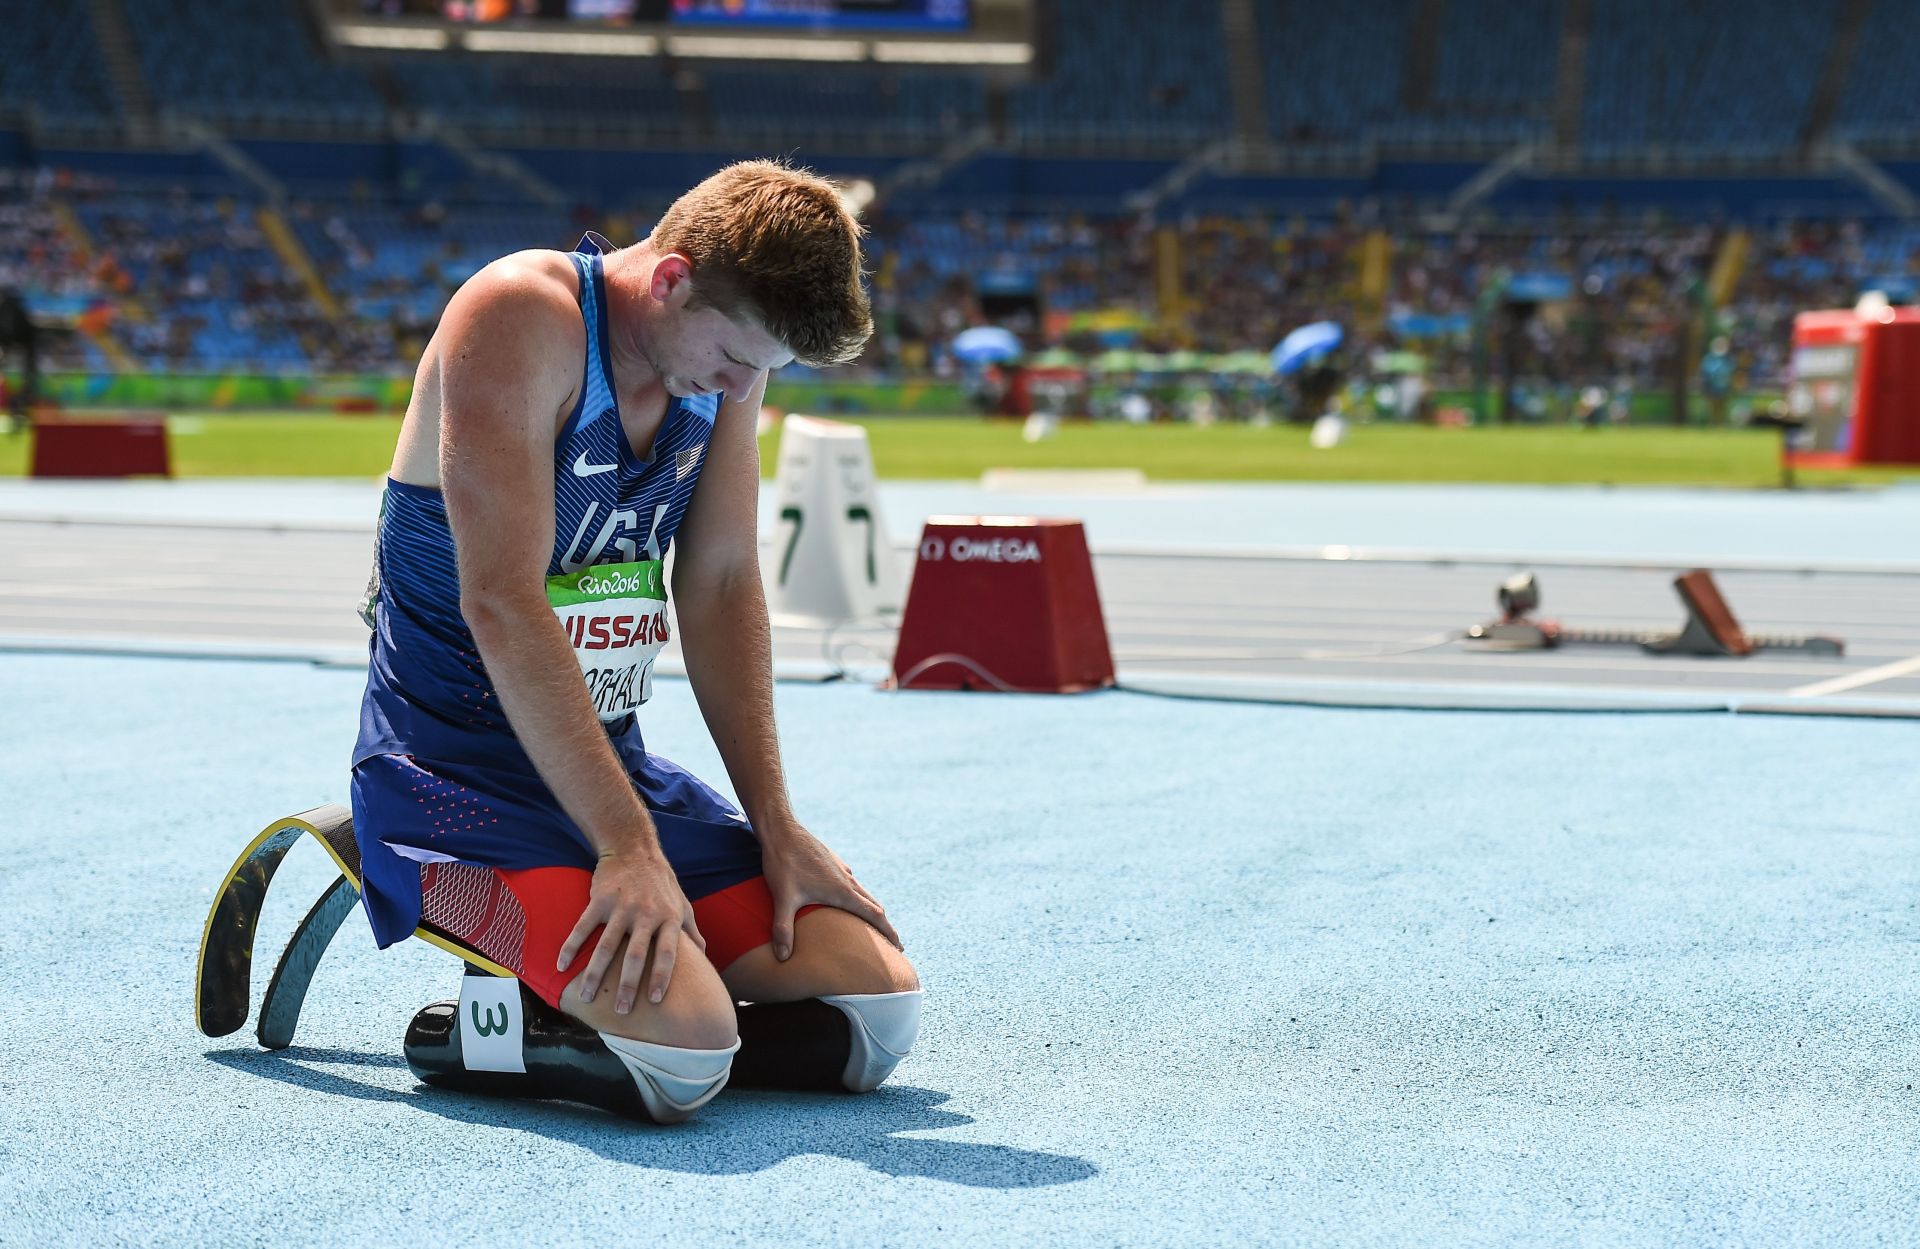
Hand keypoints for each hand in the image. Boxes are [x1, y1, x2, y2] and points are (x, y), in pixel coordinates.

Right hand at [558, 844, 703, 1013]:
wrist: (634, 849)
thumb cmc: (662, 882)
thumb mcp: (683, 904)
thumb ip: (692, 932)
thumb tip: (704, 957)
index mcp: (669, 918)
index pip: (668, 952)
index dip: (662, 976)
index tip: (656, 1000)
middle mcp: (646, 913)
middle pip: (636, 955)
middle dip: (628, 984)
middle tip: (621, 1011)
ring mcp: (621, 906)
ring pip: (607, 945)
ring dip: (595, 973)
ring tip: (587, 997)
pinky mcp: (600, 899)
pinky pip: (583, 927)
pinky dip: (570, 946)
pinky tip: (561, 966)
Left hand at [759, 817, 901, 960]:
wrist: (781, 830)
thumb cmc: (783, 863)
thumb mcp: (782, 899)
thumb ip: (783, 929)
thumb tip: (782, 957)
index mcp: (843, 891)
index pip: (875, 915)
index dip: (889, 933)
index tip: (899, 947)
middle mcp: (847, 880)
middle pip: (873, 905)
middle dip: (883, 925)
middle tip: (889, 944)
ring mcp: (840, 869)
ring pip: (862, 892)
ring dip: (868, 909)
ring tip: (866, 925)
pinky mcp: (832, 861)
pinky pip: (849, 882)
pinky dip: (854, 895)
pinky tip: (842, 899)